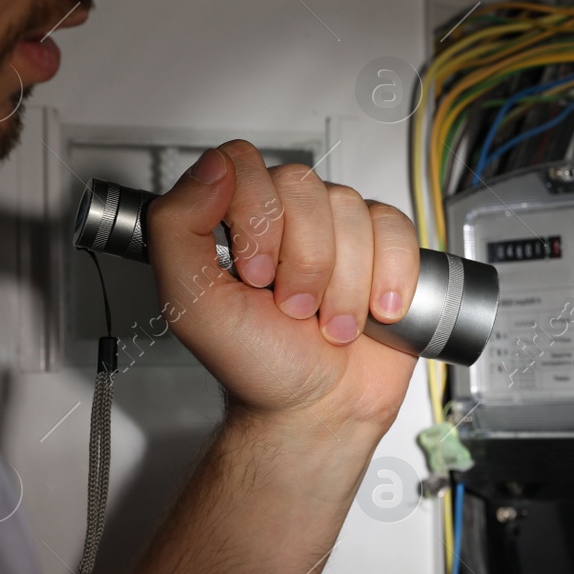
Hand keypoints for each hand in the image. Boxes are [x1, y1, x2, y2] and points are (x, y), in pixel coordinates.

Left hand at [146, 141, 420, 435]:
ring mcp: (340, 231)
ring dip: (344, 283)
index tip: (254, 274)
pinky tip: (374, 310)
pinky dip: (390, 277)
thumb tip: (212, 168)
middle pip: (305, 187)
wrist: (317, 409)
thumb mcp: (191, 304)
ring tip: (329, 322)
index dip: (256, 217)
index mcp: (235, 219)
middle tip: (293, 307)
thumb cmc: (257, 363)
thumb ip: (176, 227)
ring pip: (353, 211)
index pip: (245, 164)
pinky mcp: (386, 248)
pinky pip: (397, 230)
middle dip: (304, 261)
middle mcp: (288, 217)